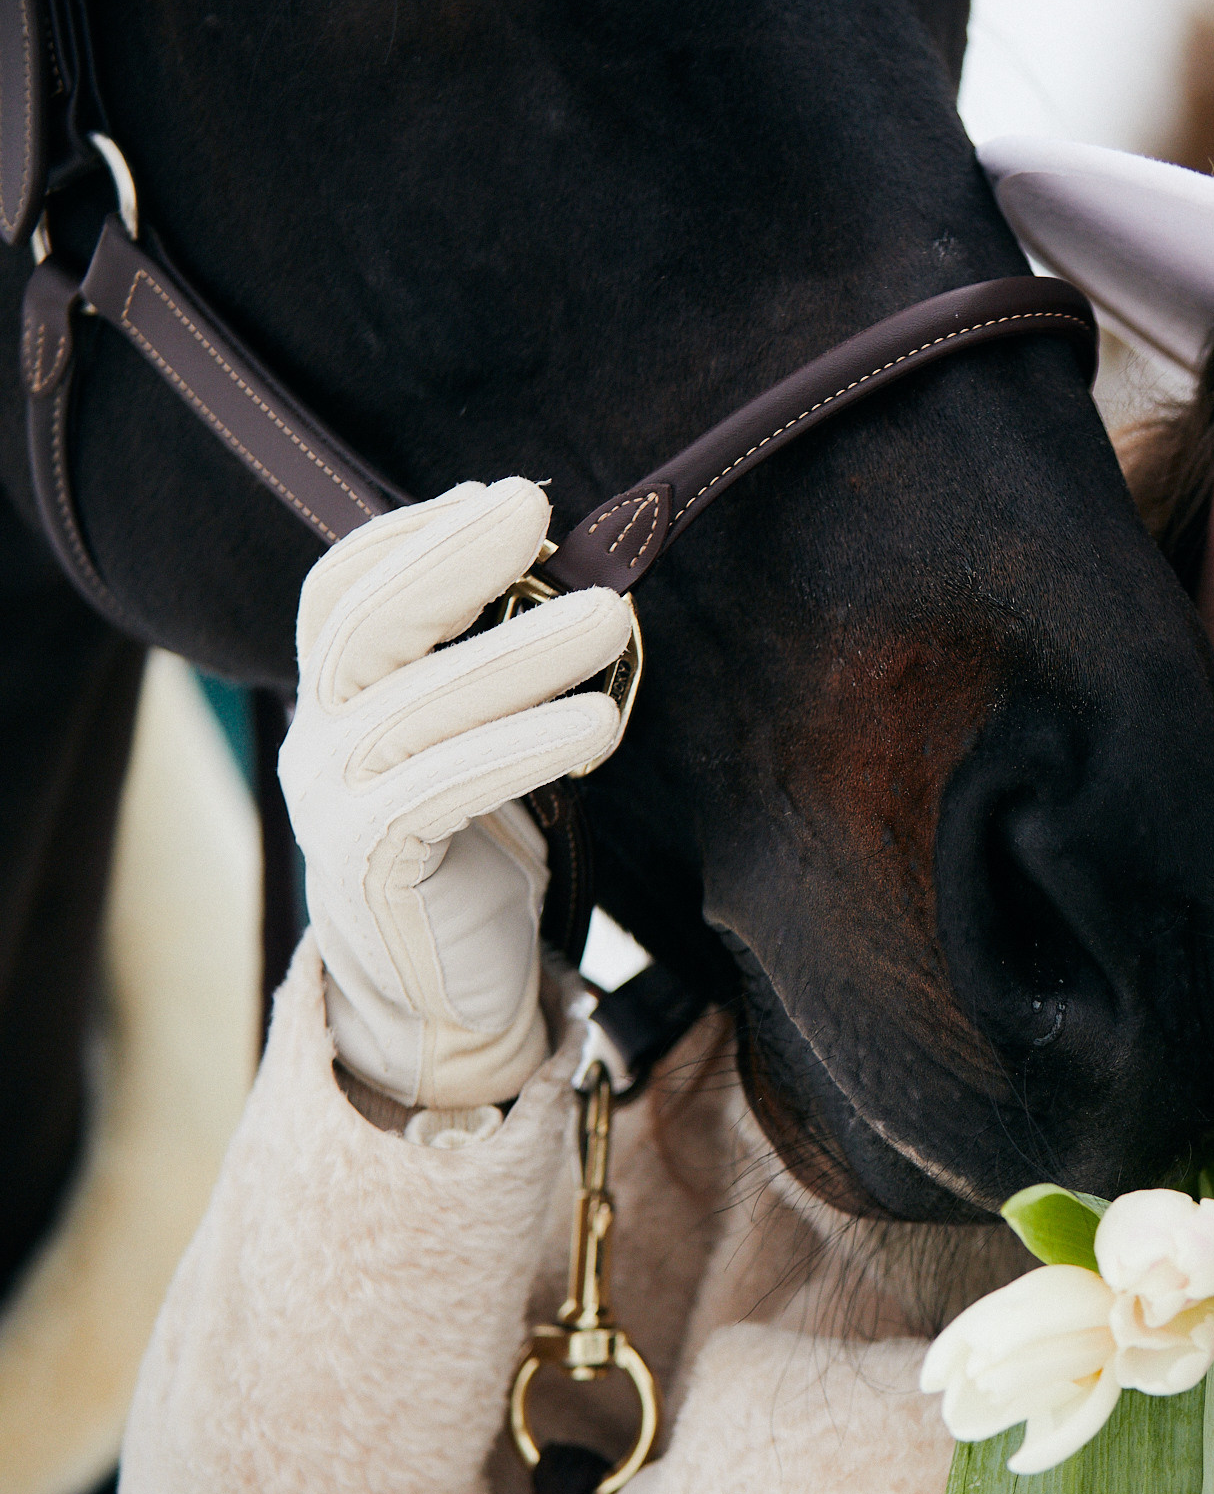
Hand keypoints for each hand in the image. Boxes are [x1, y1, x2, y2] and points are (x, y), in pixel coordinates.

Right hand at [279, 479, 632, 1108]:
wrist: (447, 996)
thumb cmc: (477, 854)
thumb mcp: (483, 743)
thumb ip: (499, 670)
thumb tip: (577, 576)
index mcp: (343, 698)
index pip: (344, 591)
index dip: (411, 534)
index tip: (498, 497)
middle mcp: (322, 738)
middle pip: (365, 624)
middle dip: (453, 559)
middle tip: (537, 510)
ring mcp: (334, 801)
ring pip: (416, 703)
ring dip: (520, 652)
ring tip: (610, 619)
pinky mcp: (371, 864)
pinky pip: (439, 788)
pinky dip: (522, 747)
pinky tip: (596, 725)